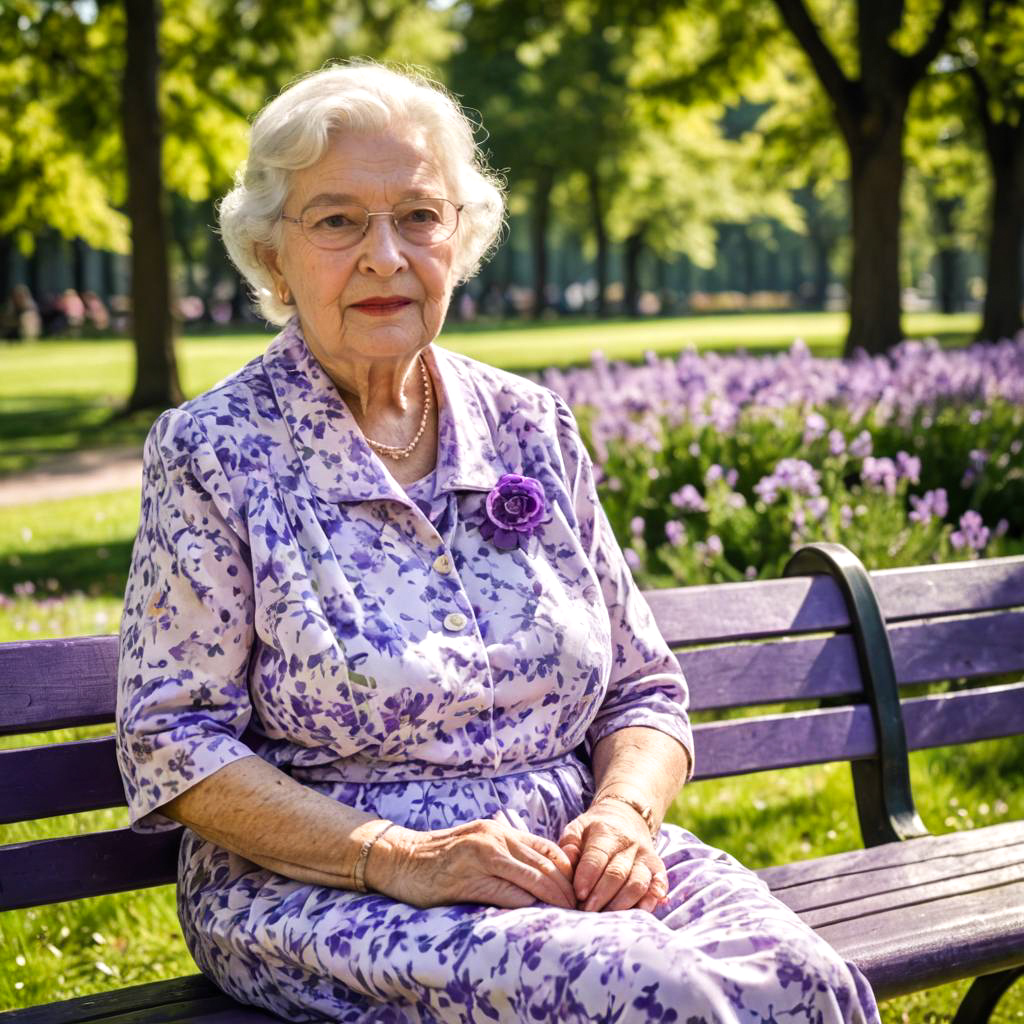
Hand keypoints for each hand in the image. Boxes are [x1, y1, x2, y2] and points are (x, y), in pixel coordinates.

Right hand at [367, 819, 576, 909]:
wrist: (401, 858)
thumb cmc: (441, 856)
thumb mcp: (479, 846)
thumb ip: (507, 855)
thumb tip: (540, 876)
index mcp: (499, 831)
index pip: (546, 848)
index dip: (567, 869)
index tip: (579, 888)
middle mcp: (494, 839)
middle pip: (543, 863)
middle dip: (566, 886)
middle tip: (581, 906)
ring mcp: (480, 857)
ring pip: (529, 876)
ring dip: (552, 896)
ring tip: (567, 912)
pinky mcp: (466, 878)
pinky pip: (503, 891)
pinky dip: (523, 902)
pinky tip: (535, 912)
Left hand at [557, 801, 667, 912]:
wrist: (625, 818)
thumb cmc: (594, 830)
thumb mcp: (577, 829)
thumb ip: (569, 845)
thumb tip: (566, 861)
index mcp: (606, 832)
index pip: (597, 856)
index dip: (587, 877)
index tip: (578, 895)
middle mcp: (629, 843)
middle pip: (617, 873)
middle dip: (601, 896)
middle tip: (587, 912)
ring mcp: (645, 856)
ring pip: (638, 883)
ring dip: (622, 904)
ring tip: (606, 917)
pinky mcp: (657, 867)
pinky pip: (659, 884)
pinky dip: (653, 899)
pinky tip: (642, 909)